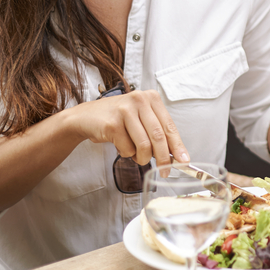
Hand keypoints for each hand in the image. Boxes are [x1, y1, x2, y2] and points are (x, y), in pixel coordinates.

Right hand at [66, 90, 187, 165]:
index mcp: (152, 98)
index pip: (169, 126)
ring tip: (137, 157)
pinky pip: (127, 148)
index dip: (178, 145)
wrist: (85, 117)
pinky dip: (127, 154)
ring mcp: (125, 110)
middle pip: (159, 136)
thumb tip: (176, 154)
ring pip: (144, 144)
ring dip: (142, 158)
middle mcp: (140, 100)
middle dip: (164, 158)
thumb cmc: (117, 120)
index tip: (184, 161)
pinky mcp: (112, 123)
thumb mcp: (141, 119)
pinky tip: (121, 146)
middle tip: (165, 171)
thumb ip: (157, 132)